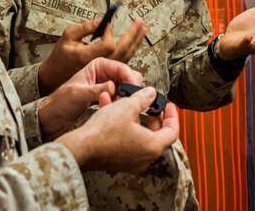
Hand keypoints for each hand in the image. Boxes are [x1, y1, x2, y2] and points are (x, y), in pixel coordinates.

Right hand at [38, 17, 145, 94]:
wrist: (55, 80)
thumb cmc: (60, 60)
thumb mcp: (67, 37)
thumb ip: (85, 28)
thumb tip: (101, 22)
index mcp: (90, 57)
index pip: (110, 45)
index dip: (111, 33)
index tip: (108, 25)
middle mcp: (99, 66)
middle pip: (123, 51)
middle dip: (133, 36)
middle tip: (140, 24)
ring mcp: (104, 72)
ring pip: (125, 58)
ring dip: (135, 43)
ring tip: (141, 31)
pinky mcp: (106, 75)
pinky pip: (122, 63)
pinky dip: (130, 51)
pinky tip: (134, 43)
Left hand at [38, 58, 141, 141]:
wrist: (53, 117)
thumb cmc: (60, 102)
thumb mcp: (78, 93)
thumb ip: (96, 89)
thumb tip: (113, 86)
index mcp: (97, 66)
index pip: (120, 67)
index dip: (129, 77)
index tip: (133, 88)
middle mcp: (104, 74)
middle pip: (127, 76)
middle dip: (131, 87)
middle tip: (128, 99)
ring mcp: (106, 86)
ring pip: (126, 88)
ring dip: (127, 96)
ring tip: (120, 105)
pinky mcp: (107, 98)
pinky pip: (121, 99)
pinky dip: (122, 103)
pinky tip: (117, 109)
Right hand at [56, 85, 178, 172]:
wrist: (81, 148)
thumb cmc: (104, 131)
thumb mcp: (127, 106)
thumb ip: (143, 98)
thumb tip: (150, 93)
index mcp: (153, 146)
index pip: (172, 131)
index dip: (172, 115)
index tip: (168, 105)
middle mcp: (145, 157)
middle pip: (158, 134)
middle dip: (154, 116)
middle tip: (150, 104)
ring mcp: (132, 162)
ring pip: (140, 136)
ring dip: (136, 119)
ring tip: (128, 103)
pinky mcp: (119, 161)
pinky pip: (128, 142)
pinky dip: (125, 127)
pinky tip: (114, 113)